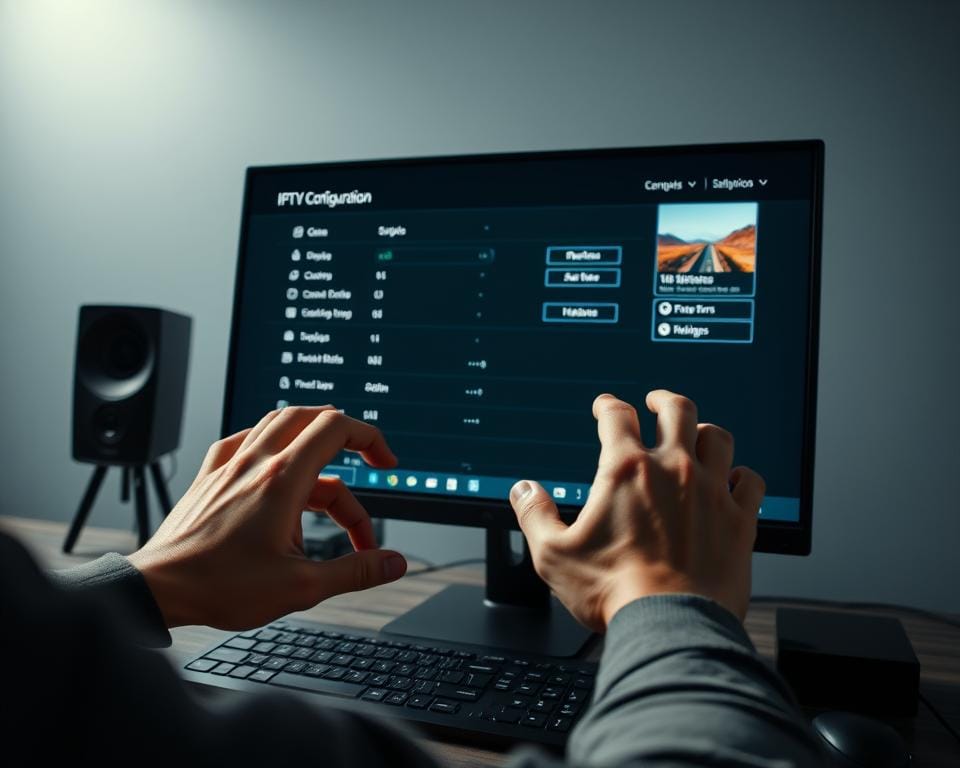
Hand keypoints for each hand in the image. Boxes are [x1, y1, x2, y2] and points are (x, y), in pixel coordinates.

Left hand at [129, 407, 406, 629]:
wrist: (158, 589)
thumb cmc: (220, 587)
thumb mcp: (302, 586)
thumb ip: (355, 571)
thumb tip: (392, 564)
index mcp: (283, 480)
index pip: (337, 429)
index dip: (371, 439)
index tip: (385, 463)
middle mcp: (256, 462)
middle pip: (312, 417)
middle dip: (348, 436)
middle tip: (368, 463)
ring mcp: (230, 465)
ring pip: (279, 424)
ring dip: (311, 440)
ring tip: (330, 475)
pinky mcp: (210, 476)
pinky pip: (244, 439)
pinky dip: (269, 444)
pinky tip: (273, 464)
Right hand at [509, 391, 764, 630]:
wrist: (671, 624)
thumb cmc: (614, 591)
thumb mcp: (554, 554)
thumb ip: (534, 515)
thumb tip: (523, 490)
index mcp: (626, 471)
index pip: (616, 417)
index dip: (607, 405)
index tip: (604, 406)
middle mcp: (673, 470)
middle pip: (677, 410)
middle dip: (663, 399)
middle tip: (656, 400)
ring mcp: (711, 492)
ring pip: (717, 438)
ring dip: (704, 430)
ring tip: (697, 432)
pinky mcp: (740, 519)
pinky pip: (751, 481)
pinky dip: (742, 475)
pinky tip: (736, 479)